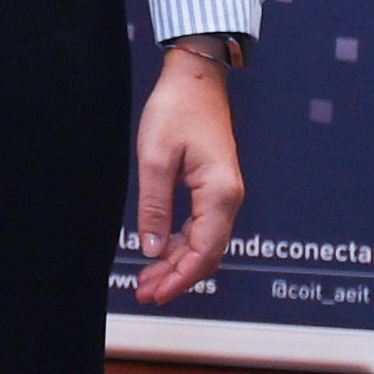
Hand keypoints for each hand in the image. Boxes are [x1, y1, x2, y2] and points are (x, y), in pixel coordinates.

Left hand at [128, 48, 244, 303]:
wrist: (196, 79)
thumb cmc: (176, 110)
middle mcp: (229, 198)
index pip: (203, 252)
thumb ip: (154, 205)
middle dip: (177, 277)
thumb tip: (152, 248)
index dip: (179, 278)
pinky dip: (181, 244)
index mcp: (219, 194)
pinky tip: (160, 252)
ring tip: (147, 279)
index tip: (154, 293)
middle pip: (208, 253)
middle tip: (144, 292)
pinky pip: (202, 227)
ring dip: (178, 263)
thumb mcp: (154, 158)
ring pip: (205, 243)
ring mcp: (224, 194)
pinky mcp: (214, 187)